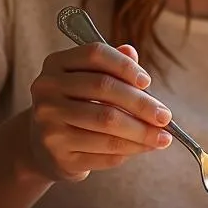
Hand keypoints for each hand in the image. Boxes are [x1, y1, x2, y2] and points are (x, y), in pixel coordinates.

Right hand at [27, 42, 171, 181]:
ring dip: (141, 132)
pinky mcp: (59, 154)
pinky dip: (130, 150)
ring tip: (162, 137)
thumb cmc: (76, 105)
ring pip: (106, 124)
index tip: (148, 82)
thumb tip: (133, 53)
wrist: (42, 146)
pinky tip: (145, 148)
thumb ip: (111, 65)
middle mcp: (47, 90)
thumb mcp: (88, 80)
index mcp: (55, 64)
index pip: (95, 54)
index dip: (125, 66)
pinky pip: (103, 151)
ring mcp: (49, 124)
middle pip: (103, 89)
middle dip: (141, 104)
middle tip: (165, 116)